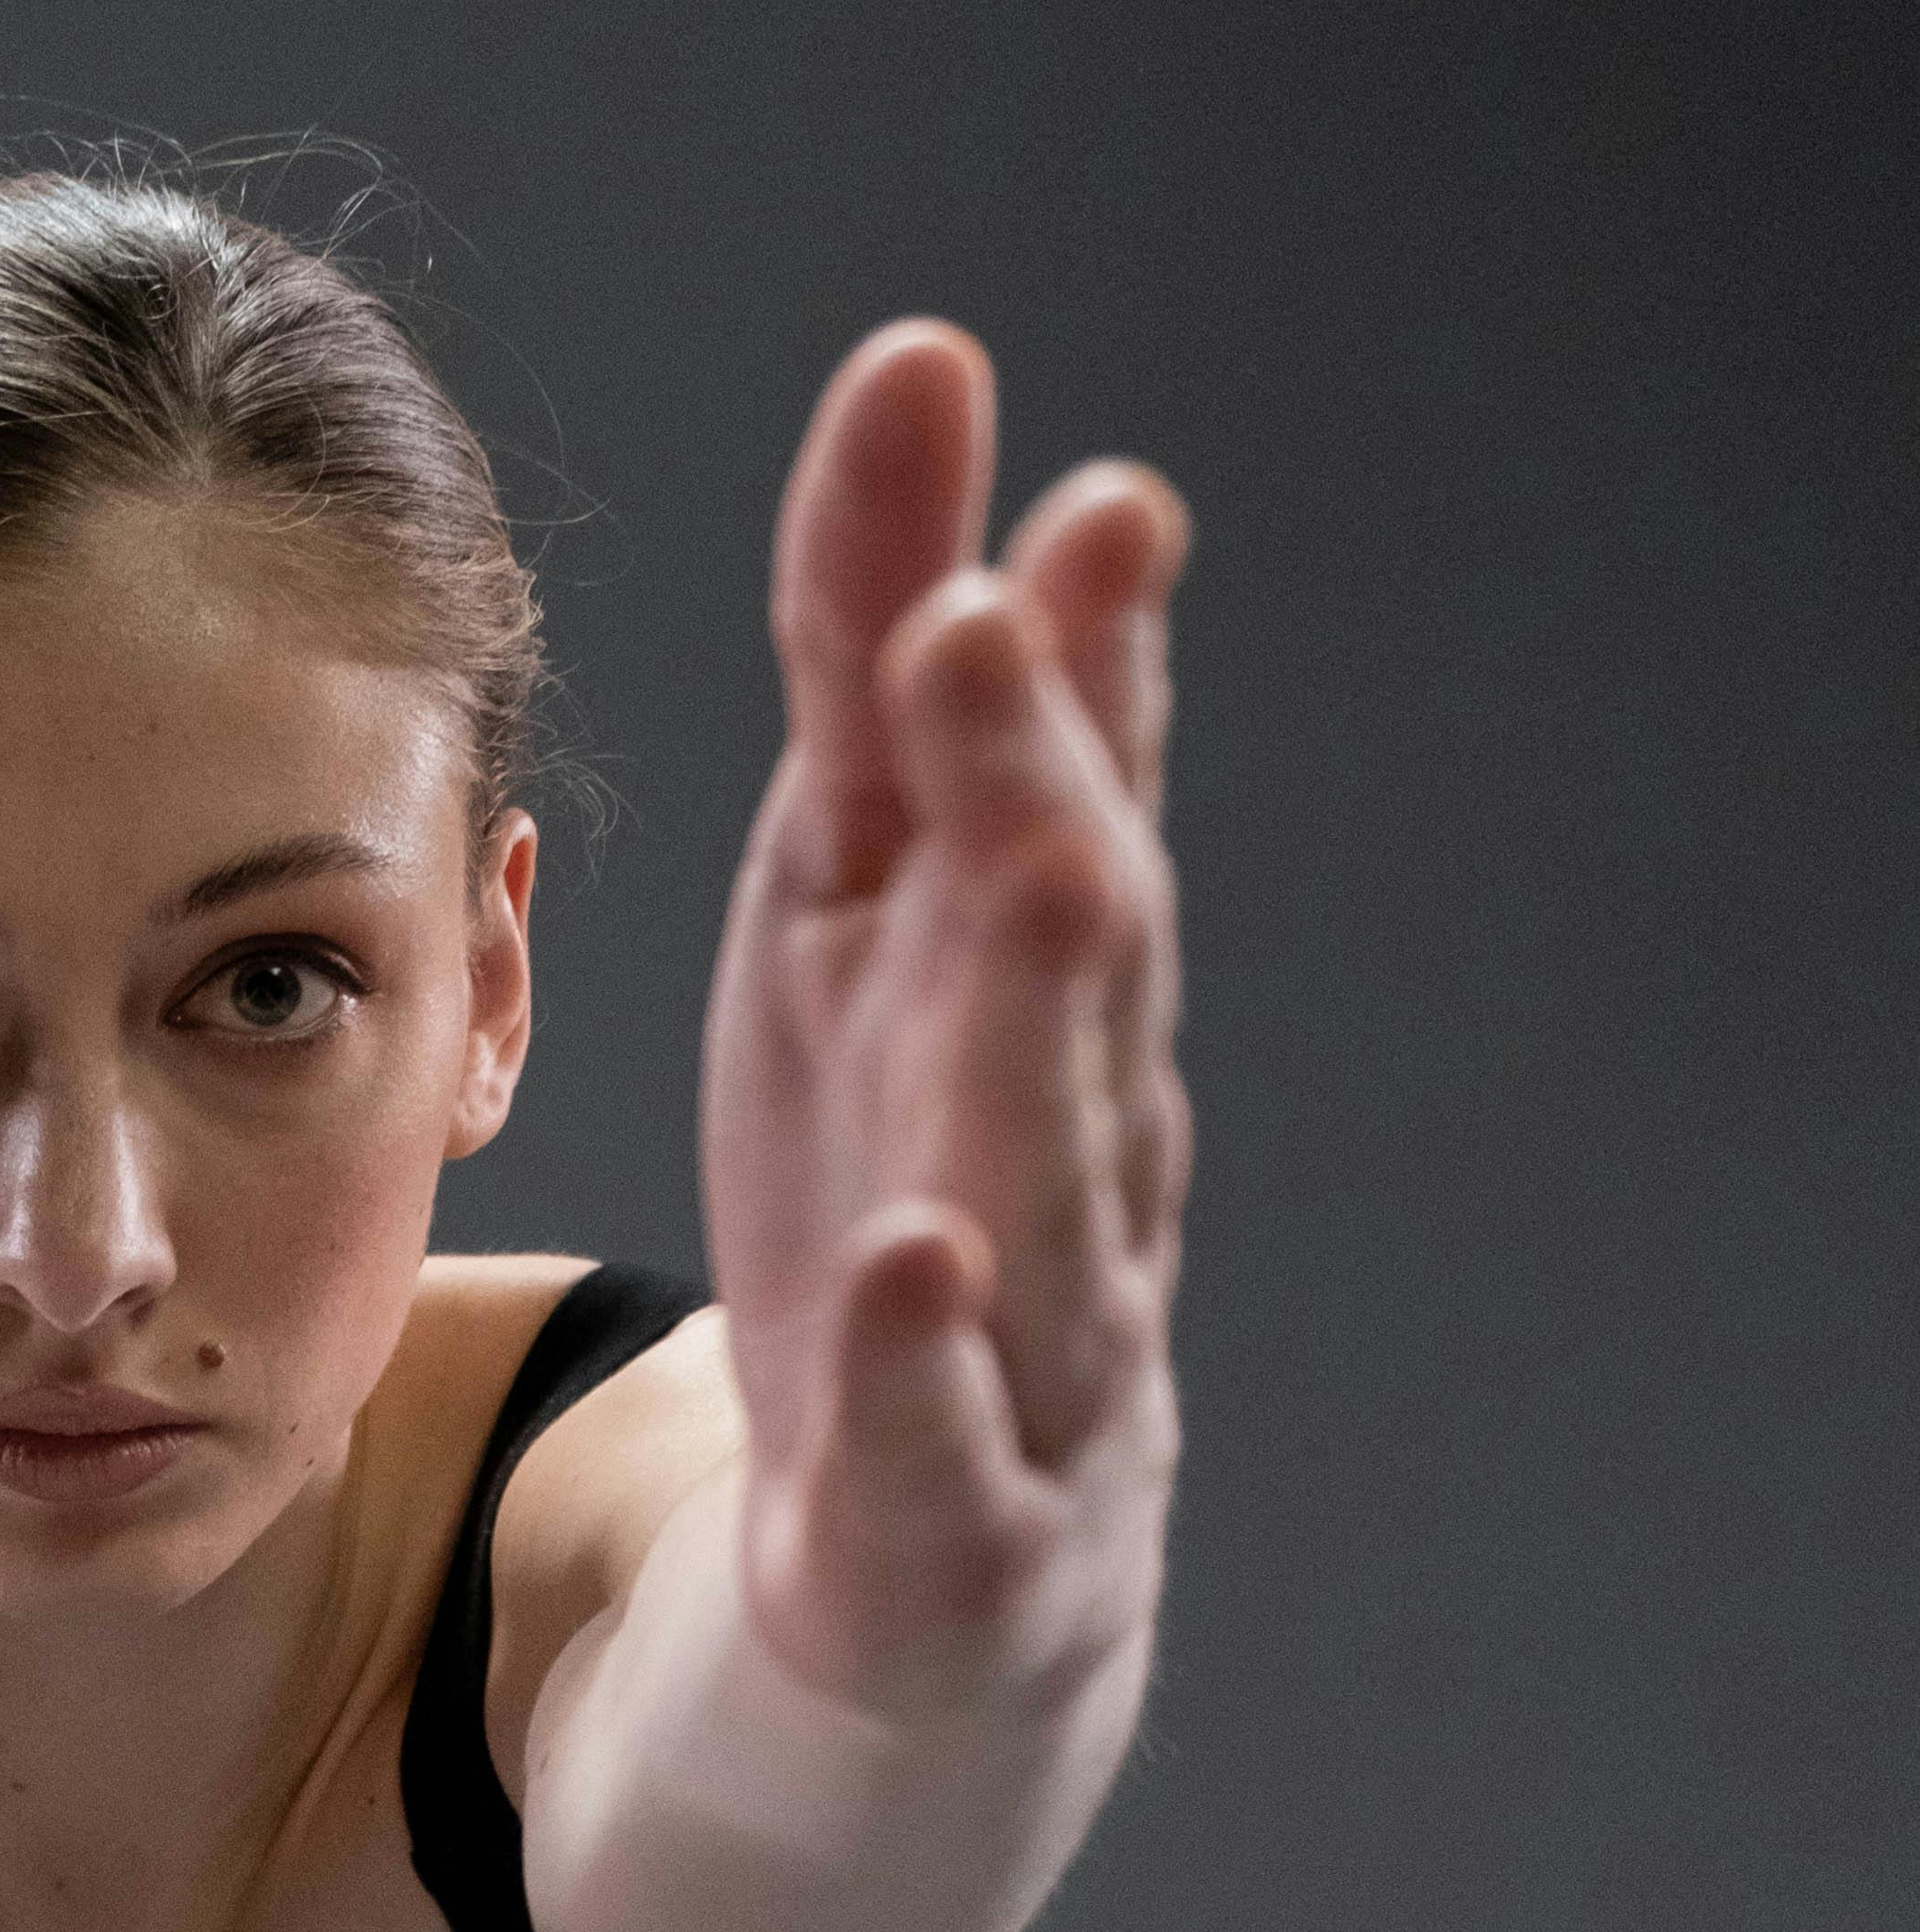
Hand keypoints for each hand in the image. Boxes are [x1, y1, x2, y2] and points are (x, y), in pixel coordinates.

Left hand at [699, 323, 1189, 1721]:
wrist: (935, 1569)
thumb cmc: (906, 1181)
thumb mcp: (852, 901)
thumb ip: (870, 658)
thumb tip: (924, 362)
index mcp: (1032, 978)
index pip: (1072, 788)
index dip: (1080, 651)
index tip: (1080, 499)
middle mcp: (1073, 1132)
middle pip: (1077, 945)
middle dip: (1048, 780)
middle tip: (989, 620)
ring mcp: (1038, 1329)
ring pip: (1056, 1166)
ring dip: (1039, 1022)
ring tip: (1029, 871)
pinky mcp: (958, 1511)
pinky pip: (948, 1431)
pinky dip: (928, 1355)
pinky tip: (908, 1264)